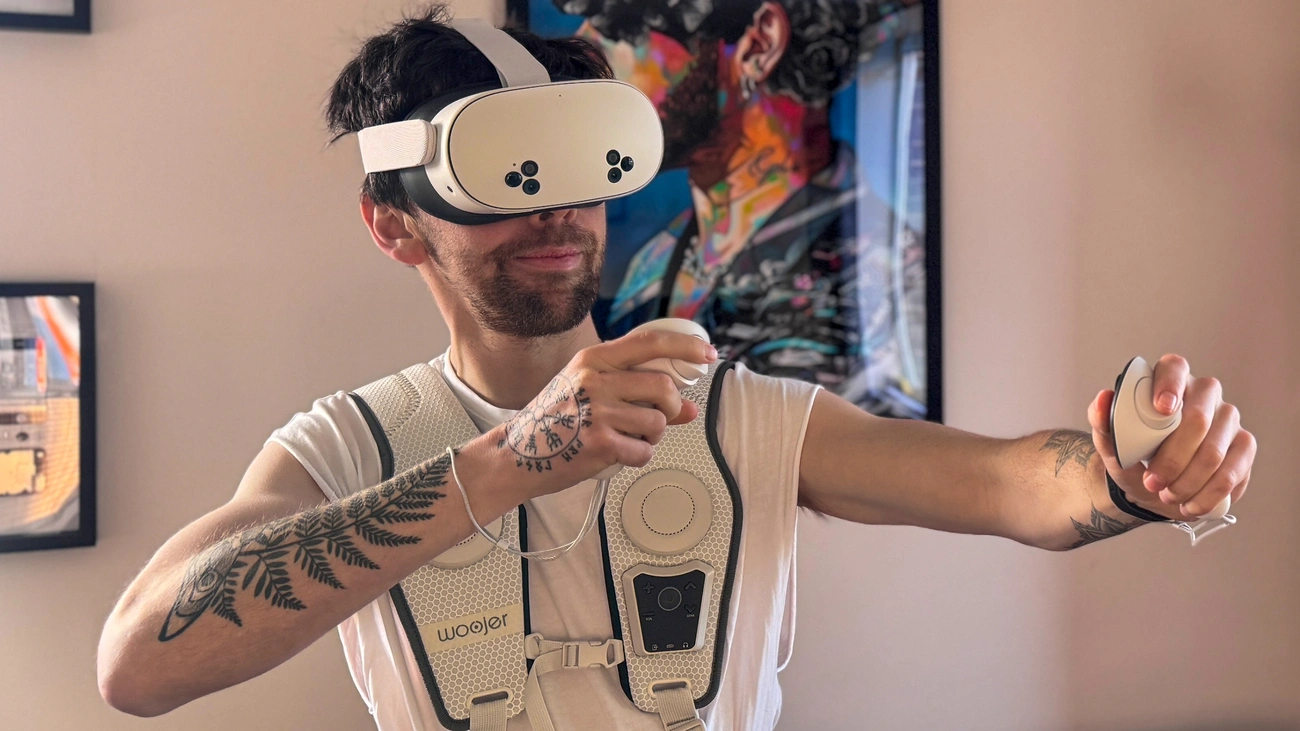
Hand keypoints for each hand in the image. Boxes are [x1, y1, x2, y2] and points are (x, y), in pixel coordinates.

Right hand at [491, 329, 717, 499]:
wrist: (516, 454)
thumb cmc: (553, 421)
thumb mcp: (590, 393)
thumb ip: (637, 394)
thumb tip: (689, 408)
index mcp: (594, 359)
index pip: (650, 342)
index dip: (686, 347)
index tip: (707, 355)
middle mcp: (595, 379)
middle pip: (663, 387)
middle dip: (672, 407)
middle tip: (661, 417)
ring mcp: (597, 412)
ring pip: (658, 423)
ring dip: (652, 436)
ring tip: (628, 437)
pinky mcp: (600, 443)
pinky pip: (644, 451)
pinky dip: (638, 456)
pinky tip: (616, 454)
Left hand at [1087, 354, 1256, 519]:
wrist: (1151, 485)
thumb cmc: (1132, 455)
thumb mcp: (1111, 443)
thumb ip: (1103, 421)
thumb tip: (1103, 399)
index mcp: (1169, 381)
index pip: (1175, 368)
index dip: (1170, 386)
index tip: (1162, 410)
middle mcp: (1204, 394)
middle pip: (1198, 418)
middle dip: (1173, 457)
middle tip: (1152, 481)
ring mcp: (1228, 419)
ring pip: (1215, 451)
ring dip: (1188, 482)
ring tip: (1167, 494)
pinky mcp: (1244, 447)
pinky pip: (1234, 472)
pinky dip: (1209, 495)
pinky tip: (1190, 504)